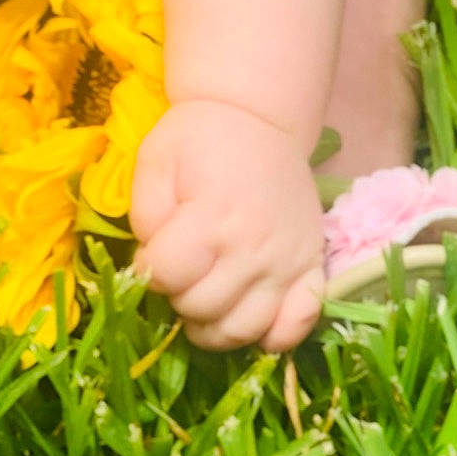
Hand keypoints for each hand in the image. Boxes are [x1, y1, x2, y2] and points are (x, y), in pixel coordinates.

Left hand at [129, 100, 325, 351]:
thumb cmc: (200, 138)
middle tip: (179, 272)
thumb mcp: (155, 159)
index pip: (167, 276)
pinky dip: (271, 336)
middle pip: (201, 309)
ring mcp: (288, 263)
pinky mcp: (312, 268)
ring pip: (243, 330)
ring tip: (203, 298)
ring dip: (213, 325)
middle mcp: (254, 247)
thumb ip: (144, 214)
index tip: (153, 254)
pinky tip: (249, 317)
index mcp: (212, 216)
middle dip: (177, 297)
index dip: (148, 270)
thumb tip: (151, 260)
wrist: (259, 118)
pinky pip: (296, 327)